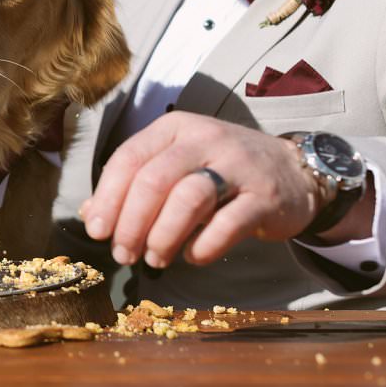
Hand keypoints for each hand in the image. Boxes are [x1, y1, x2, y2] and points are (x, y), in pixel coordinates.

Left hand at [79, 112, 327, 268]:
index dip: (107, 197)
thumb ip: (134, 185)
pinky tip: (194, 256)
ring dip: (164, 236)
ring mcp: (238, 164)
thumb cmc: (221, 171)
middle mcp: (205, 138)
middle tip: (123, 254)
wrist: (295, 172)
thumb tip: (90, 216)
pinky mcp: (265, 195)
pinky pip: (229, 223)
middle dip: (131, 222)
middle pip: (154, 180)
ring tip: (154, 258)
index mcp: (174, 128)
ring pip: (188, 198)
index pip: (129, 158)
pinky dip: (204, 246)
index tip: (96, 231)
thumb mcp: (176, 165)